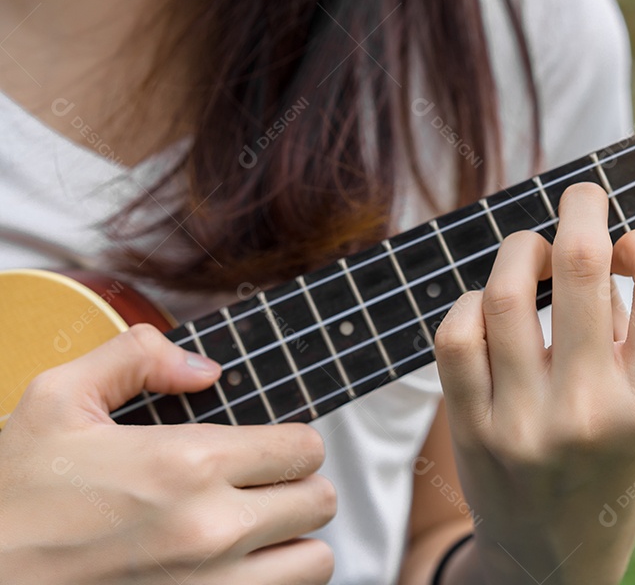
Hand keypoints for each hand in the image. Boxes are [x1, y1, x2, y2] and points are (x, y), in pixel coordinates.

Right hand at [0, 324, 335, 584]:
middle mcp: (211, 530)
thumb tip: (204, 368)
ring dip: (292, 544)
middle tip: (261, 490)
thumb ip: (134, 358)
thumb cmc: (13, 497)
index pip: (304, 447)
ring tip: (256, 535)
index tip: (266, 450)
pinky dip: (269, 584)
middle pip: (320, 501)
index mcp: (187, 464)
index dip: (291, 443)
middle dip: (296, 488)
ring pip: (315, 561)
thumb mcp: (55, 402)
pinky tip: (233, 570)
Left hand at [433, 183, 634, 584]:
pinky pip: (458, 332)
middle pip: (581, 264)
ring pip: (507, 288)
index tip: (633, 243)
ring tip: (534, 253)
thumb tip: (602, 239)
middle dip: (581, 207)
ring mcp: (522, 421)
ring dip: (522, 249)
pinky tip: (491, 307)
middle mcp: (590, 412)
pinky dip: (474, 301)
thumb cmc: (611, 465)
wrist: (552, 557)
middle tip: (583, 197)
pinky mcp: (471, 428)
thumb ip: (631, 333)